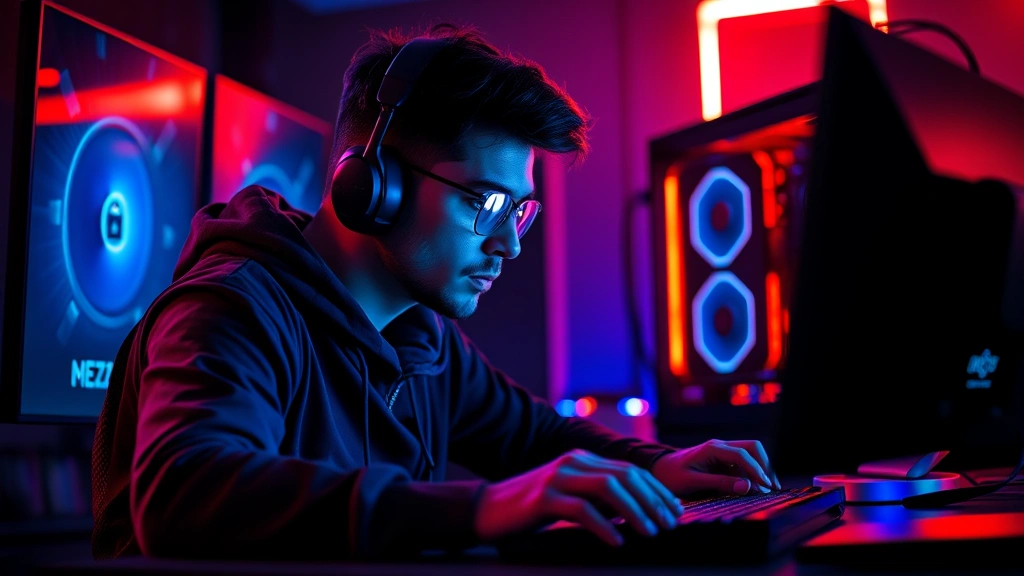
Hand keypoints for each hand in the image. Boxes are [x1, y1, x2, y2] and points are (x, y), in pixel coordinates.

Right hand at [474, 449, 684, 546]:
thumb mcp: (571, 497)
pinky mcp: (543, 498)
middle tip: (669, 524)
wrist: (488, 509)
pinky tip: (617, 540)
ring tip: (650, 532)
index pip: (630, 470)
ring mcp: (557, 478)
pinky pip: (581, 509)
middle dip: (653, 500)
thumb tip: (639, 512)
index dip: (657, 491)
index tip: (675, 511)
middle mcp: (573, 463)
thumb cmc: (532, 508)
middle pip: (625, 475)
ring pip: (608, 487)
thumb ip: (599, 498)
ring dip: (635, 510)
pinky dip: (604, 525)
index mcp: (582, 460)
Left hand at [650, 439, 781, 496]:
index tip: (766, 487)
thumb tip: (747, 487)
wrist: (660, 470)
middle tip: (773, 487)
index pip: (742, 454)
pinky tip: (756, 489)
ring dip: (761, 470)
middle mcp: (720, 446)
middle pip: (753, 447)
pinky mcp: (724, 460)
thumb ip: (719, 483)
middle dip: (765, 465)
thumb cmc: (673, 476)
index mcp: (712, 448)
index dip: (756, 470)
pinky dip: (753, 475)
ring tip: (767, 490)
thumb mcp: (693, 482)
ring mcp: (723, 452)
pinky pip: (744, 464)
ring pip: (751, 454)